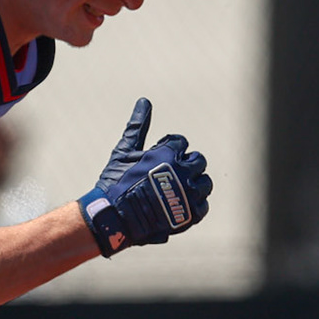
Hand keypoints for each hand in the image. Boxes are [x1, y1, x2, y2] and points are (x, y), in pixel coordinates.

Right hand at [77, 97, 211, 255]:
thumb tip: (144, 100)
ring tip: (177, 190)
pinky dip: (193, 205)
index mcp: (168, 153)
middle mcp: (182, 171)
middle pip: (198, 160)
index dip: (170, 150)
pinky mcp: (190, 215)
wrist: (114, 218)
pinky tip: (178, 205)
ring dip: (194, 184)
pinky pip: (203, 205)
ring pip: (205, 183)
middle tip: (170, 175)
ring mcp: (188, 194)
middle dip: (186, 165)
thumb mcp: (124, 151)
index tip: (159, 160)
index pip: (181, 142)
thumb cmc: (116, 183)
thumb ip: (137, 126)